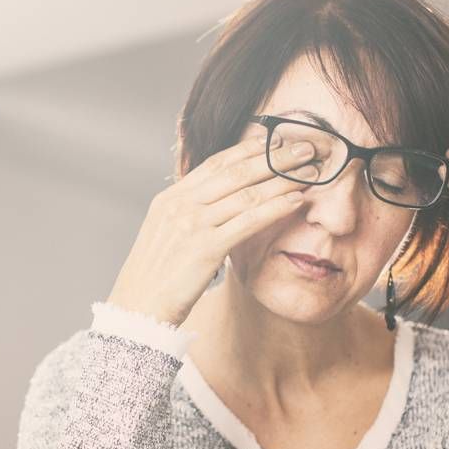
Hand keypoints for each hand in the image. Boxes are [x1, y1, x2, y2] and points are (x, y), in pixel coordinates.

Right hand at [106, 133, 318, 325]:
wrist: (137, 308)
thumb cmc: (155, 279)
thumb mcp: (165, 236)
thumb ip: (187, 215)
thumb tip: (216, 205)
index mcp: (170, 198)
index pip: (216, 163)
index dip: (249, 149)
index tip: (275, 140)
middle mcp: (181, 205)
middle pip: (237, 172)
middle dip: (275, 157)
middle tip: (306, 147)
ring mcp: (192, 225)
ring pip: (247, 193)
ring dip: (284, 179)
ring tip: (311, 171)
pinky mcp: (205, 248)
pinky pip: (249, 221)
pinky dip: (276, 208)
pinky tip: (297, 201)